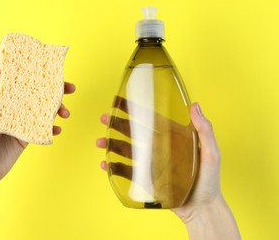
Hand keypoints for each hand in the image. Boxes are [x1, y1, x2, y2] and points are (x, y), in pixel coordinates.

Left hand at [0, 63, 74, 192]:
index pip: (19, 81)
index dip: (35, 73)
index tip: (50, 69)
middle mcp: (11, 109)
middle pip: (36, 94)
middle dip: (54, 90)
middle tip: (69, 88)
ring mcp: (21, 124)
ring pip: (43, 111)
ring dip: (57, 109)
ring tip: (66, 112)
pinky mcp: (26, 138)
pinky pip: (42, 129)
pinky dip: (52, 128)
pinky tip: (57, 129)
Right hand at [96, 102, 219, 212]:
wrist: (202, 209)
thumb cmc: (210, 181)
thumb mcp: (211, 153)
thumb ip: (205, 131)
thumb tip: (195, 106)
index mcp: (173, 138)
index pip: (152, 120)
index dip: (136, 110)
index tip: (122, 103)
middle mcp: (159, 149)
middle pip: (134, 133)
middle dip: (117, 125)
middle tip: (104, 118)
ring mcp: (151, 164)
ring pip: (127, 151)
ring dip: (111, 145)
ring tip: (100, 143)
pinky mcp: (146, 179)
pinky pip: (127, 171)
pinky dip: (114, 168)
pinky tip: (105, 164)